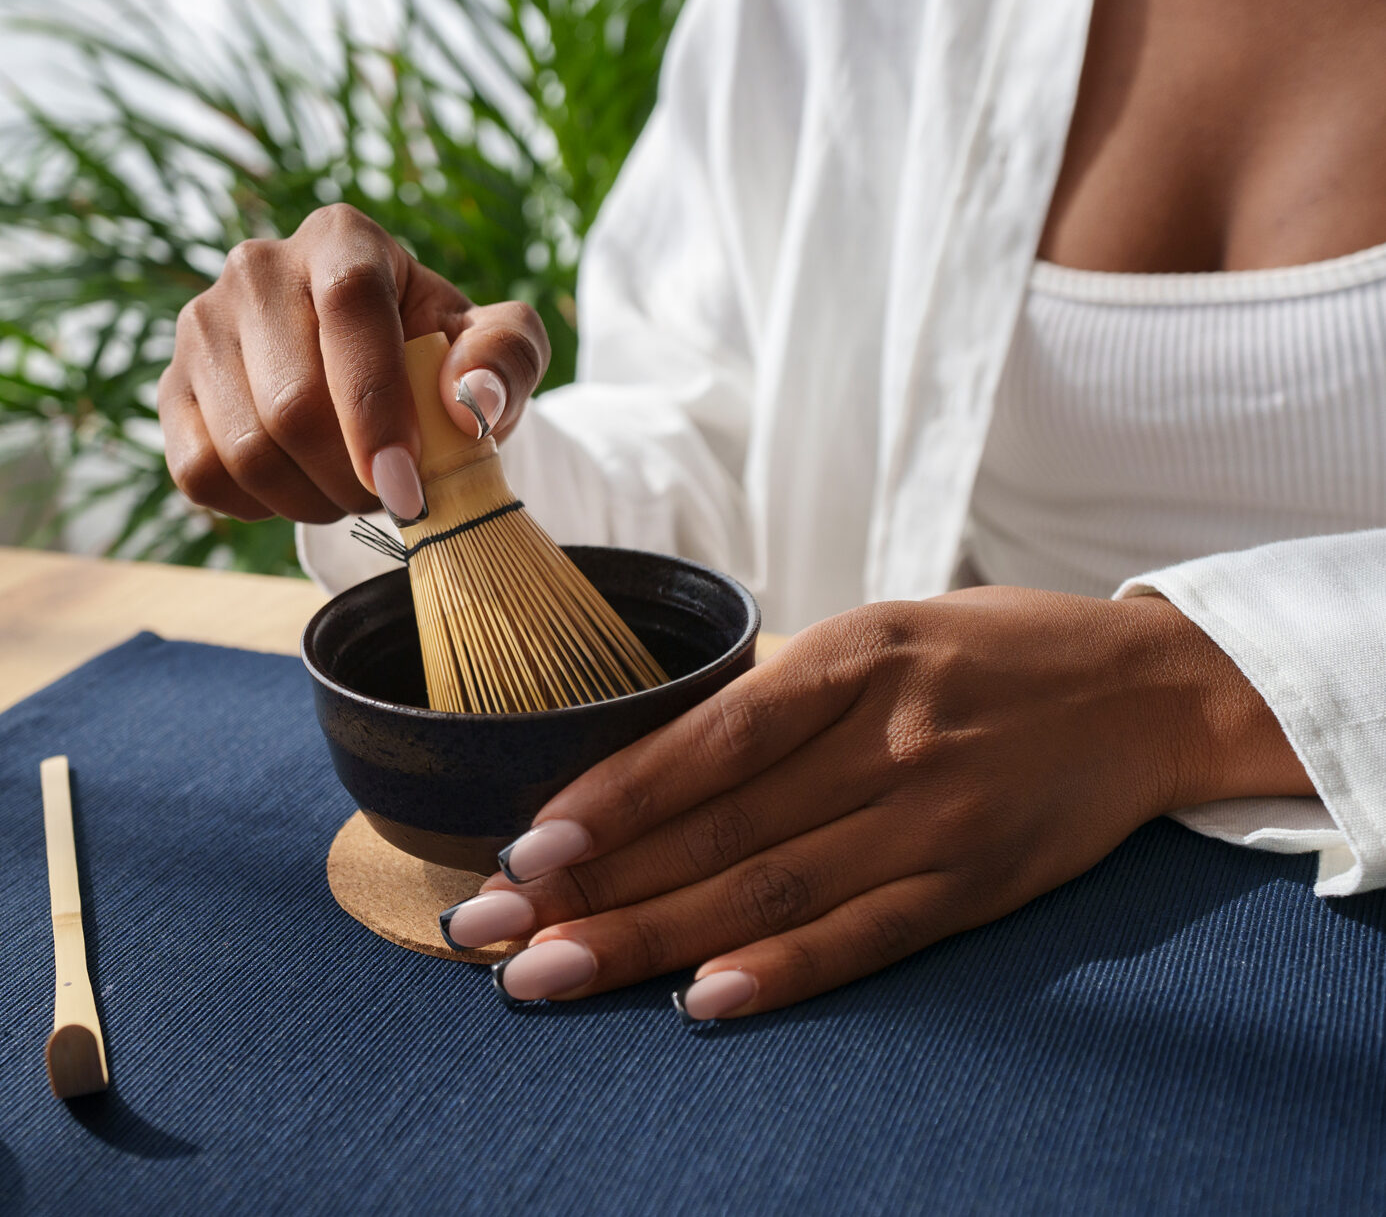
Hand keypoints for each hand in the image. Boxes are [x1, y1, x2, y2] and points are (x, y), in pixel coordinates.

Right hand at [160, 204, 548, 524]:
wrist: (368, 373)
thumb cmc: (436, 356)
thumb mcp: (496, 345)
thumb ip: (506, 357)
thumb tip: (468, 400)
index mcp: (342, 239)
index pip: (348, 305)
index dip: (377, 402)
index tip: (406, 480)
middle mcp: (257, 268)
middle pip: (292, 402)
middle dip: (353, 476)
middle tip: (394, 495)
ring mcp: (201, 328)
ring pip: (247, 448)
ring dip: (312, 500)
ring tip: (352, 492)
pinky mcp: (170, 389)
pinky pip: (201, 473)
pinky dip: (260, 507)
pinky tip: (300, 488)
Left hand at [439, 587, 1311, 1019]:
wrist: (1148, 689)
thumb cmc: (983, 656)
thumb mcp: (875, 635)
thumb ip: (774, 703)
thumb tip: (641, 778)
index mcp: (849, 659)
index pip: (705, 745)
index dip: (609, 801)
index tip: (522, 849)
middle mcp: (885, 740)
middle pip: (718, 830)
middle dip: (592, 886)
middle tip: (488, 928)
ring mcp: (932, 818)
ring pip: (770, 891)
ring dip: (651, 939)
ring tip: (552, 973)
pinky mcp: (975, 883)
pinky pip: (866, 938)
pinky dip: (783, 974)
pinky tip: (702, 1001)